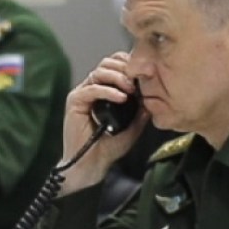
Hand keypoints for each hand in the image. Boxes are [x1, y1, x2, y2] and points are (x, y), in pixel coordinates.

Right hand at [59, 52, 147, 194]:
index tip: (144, 73)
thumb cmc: (109, 147)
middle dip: (124, 68)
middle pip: (107, 63)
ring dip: (118, 77)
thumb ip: (141, 111)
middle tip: (138, 80)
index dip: (129, 64)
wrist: (92, 165)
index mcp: (105, 90)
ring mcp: (83, 94)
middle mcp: (92, 88)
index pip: (115, 65)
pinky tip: (121, 98)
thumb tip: (154, 98)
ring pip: (99, 72)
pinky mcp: (75, 101)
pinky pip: (92, 89)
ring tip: (130, 89)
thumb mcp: (133, 127)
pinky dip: (108, 90)